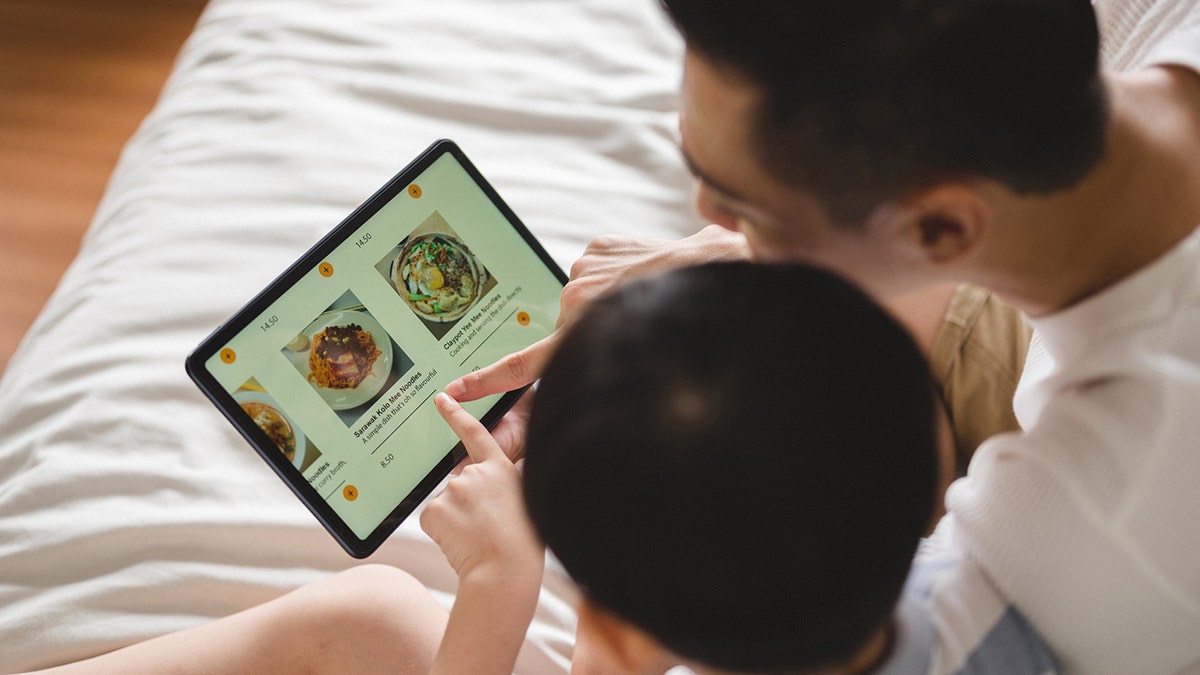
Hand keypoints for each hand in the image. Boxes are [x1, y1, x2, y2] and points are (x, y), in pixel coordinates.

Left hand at [423, 393, 544, 674]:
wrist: (505, 571)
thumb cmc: (523, 544)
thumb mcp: (528, 501)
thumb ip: (511, 483)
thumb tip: (501, 481)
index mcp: (500, 468)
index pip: (475, 434)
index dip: (456, 415)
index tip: (441, 399)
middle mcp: (473, 473)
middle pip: (461, 484)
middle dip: (467, 503)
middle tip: (486, 527)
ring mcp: (451, 490)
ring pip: (447, 505)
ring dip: (457, 520)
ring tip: (478, 538)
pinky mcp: (433, 511)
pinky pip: (434, 521)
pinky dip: (444, 533)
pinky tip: (461, 543)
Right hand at [445, 225, 750, 401]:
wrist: (719, 270)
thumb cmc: (688, 325)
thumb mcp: (635, 367)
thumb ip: (592, 380)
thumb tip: (572, 407)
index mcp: (577, 332)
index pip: (522, 366)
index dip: (486, 382)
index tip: (455, 390)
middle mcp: (573, 298)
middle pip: (567, 327)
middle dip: (590, 332)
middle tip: (637, 332)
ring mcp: (585, 267)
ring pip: (585, 295)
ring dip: (608, 300)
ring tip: (649, 303)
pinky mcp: (599, 244)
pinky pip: (598, 265)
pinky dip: (615, 274)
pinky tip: (645, 279)